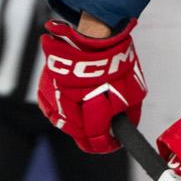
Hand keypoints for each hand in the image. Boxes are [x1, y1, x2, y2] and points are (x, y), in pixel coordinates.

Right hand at [37, 19, 144, 154]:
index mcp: (97, 97)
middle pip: (76, 131)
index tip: (109, 146)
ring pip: (60, 121)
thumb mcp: (134, 88)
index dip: (104, 145)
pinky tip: (69, 112)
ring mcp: (57, 88)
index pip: (96, 134)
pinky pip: (48, 106)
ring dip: (73, 127)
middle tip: (96, 142)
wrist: (96, 34)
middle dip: (88, 140)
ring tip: (84, 127)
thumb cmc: (115, 60)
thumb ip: (129, 114)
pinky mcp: (47, 82)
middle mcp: (74, 95)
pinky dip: (58, 112)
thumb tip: (123, 132)